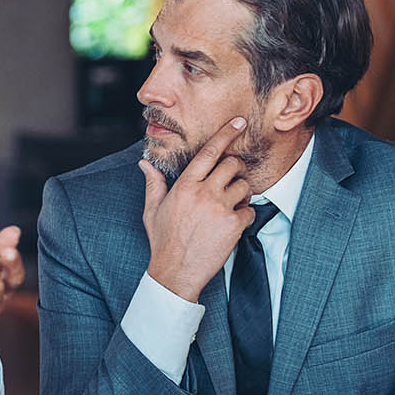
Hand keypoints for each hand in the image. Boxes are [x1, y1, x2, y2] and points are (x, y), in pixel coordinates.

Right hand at [141, 117, 253, 300]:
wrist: (175, 272)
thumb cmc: (164, 241)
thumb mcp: (153, 210)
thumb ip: (154, 184)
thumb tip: (144, 164)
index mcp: (184, 186)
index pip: (209, 152)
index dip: (226, 134)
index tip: (238, 123)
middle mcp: (203, 193)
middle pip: (232, 165)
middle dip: (235, 169)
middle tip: (231, 180)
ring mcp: (220, 209)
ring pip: (244, 186)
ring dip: (242, 193)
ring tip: (231, 204)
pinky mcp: (233, 225)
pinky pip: (250, 210)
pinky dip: (245, 215)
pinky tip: (232, 224)